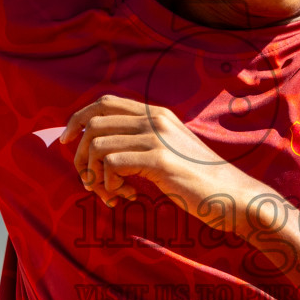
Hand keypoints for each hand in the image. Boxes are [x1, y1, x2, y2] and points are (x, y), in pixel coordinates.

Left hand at [60, 95, 253, 224]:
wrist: (234, 196)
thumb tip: (101, 151)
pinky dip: (109, 184)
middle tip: (89, 182)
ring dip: (95, 176)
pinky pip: (111, 164)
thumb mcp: (171, 151)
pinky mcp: (159, 160)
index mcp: (156, 114)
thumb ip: (143, 143)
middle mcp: (155, 119)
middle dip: (80, 155)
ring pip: (97, 145)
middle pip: (93, 123)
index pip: (103, 103)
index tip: (66, 143)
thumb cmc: (200, 181)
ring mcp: (157, 137)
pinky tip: (128, 196)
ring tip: (112, 195)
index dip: (77, 120)